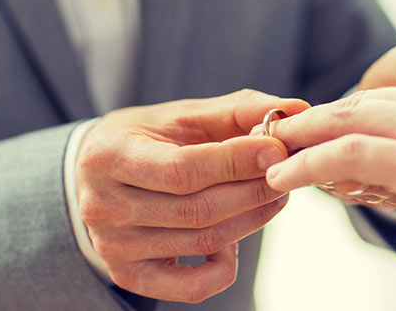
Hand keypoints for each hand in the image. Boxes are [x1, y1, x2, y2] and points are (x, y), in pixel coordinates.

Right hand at [76, 90, 308, 302]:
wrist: (97, 173)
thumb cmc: (148, 138)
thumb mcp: (184, 114)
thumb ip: (239, 110)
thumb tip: (297, 108)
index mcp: (111, 156)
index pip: (183, 169)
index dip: (236, 163)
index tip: (276, 150)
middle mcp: (103, 205)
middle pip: (198, 209)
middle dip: (254, 191)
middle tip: (285, 174)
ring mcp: (114, 246)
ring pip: (203, 241)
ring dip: (252, 219)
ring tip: (272, 196)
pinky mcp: (130, 275)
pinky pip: (190, 287)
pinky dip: (224, 268)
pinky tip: (233, 240)